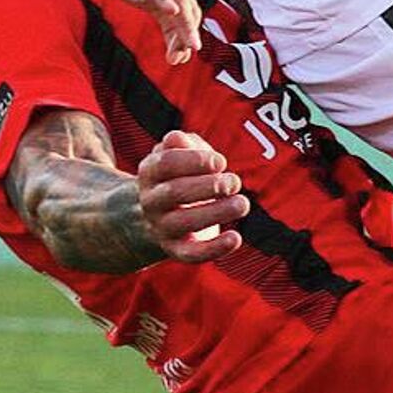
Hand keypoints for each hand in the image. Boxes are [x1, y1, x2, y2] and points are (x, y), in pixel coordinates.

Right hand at [136, 131, 246, 262]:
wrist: (157, 216)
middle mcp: (150, 201)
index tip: (221, 162)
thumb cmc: (180, 176)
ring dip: (216, 212)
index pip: (166, 163)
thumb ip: (182, 143)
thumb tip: (177, 138)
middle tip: (234, 181)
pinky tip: (235, 238)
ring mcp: (161, 227)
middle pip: (175, 192)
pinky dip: (214, 248)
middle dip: (209, 186)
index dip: (196, 161)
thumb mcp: (179, 154)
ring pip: (183, 223)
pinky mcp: (175, 249)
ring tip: (242, 203)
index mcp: (149, 172)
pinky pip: (191, 254)